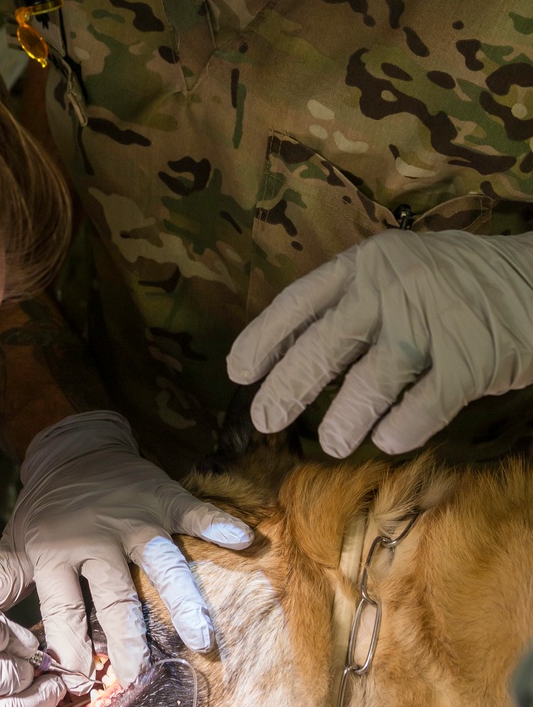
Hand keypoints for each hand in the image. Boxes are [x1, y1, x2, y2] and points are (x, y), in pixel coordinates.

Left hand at [0, 411, 252, 688]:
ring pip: (159, 562)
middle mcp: (94, 538)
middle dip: (124, 635)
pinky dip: (217, 523)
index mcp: (53, 553)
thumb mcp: (16, 545)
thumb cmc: (44, 512)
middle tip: (138, 674)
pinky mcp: (162, 497)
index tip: (80, 684)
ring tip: (201, 634)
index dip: (69, 647)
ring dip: (180, 597)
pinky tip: (243, 539)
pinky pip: (193, 511)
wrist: (72, 449)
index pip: (62, 608)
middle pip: (112, 594)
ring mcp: (133, 518)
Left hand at [227, 229, 532, 457]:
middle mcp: (388, 290)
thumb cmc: (457, 283)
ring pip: (365, 388)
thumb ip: (352, 304)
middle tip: (265, 421)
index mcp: (365, 264)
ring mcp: (428, 325)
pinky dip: (399, 431)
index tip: (237, 373)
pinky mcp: (469, 362)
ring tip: (333, 441)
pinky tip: (390, 439)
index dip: (263, 340)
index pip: (297, 303)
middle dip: (286, 390)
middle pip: (320, 350)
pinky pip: (419, 411)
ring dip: (342, 423)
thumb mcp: (397, 271)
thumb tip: (294, 357)